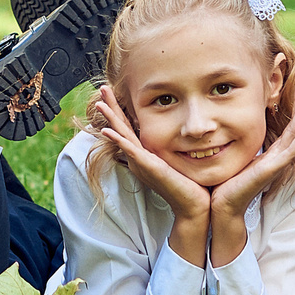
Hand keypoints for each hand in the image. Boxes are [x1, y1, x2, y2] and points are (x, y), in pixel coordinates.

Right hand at [89, 84, 209, 223]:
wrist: (195, 207)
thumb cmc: (192, 185)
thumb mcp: (179, 159)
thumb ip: (176, 145)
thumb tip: (185, 132)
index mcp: (144, 154)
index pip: (128, 127)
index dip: (120, 110)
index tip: (113, 93)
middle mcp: (139, 158)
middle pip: (121, 127)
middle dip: (112, 107)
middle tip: (103, 87)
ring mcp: (142, 163)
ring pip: (122, 135)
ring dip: (110, 119)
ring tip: (99, 103)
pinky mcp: (148, 168)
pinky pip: (130, 150)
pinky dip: (118, 140)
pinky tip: (108, 131)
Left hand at [205, 79, 294, 223]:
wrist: (223, 204)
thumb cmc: (228, 181)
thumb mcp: (237, 154)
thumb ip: (241, 141)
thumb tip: (233, 124)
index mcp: (272, 152)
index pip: (287, 124)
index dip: (292, 105)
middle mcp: (278, 156)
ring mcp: (278, 163)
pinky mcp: (273, 170)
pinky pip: (290, 151)